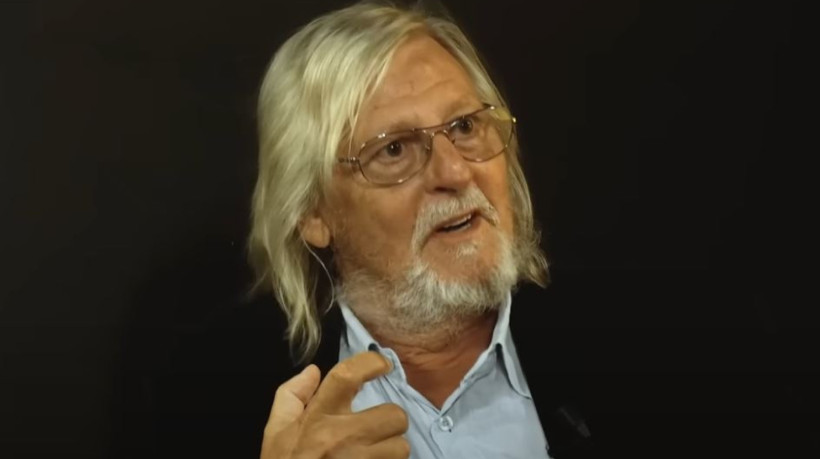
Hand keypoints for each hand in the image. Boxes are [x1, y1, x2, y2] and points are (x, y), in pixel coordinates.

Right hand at [261, 351, 409, 457]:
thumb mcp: (276, 432)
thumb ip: (290, 396)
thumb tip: (313, 371)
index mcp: (318, 417)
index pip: (346, 376)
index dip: (370, 363)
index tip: (382, 364)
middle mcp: (342, 437)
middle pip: (393, 415)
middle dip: (389, 422)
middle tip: (376, 429)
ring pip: (401, 447)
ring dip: (392, 451)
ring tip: (374, 455)